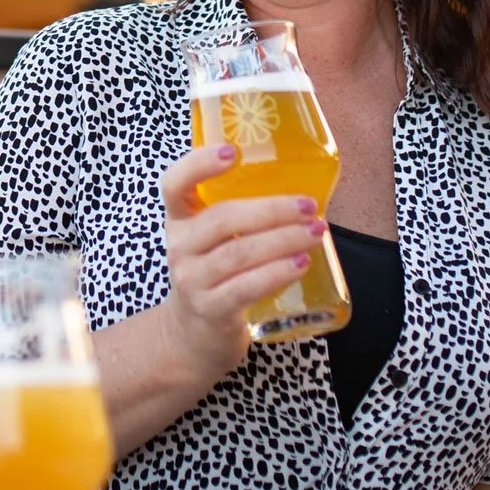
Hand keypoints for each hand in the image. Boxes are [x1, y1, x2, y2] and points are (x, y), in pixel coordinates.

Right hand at [156, 145, 323, 380]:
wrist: (193, 337)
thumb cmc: (213, 278)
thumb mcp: (212, 243)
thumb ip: (239, 217)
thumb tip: (301, 191)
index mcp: (179, 221)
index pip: (174, 184)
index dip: (199, 165)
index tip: (233, 152)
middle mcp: (180, 247)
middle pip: (221, 219)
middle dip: (271, 209)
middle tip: (308, 205)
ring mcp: (192, 281)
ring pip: (238, 253)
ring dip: (282, 240)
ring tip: (314, 232)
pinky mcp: (211, 310)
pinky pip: (245, 287)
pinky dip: (276, 273)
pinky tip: (300, 264)